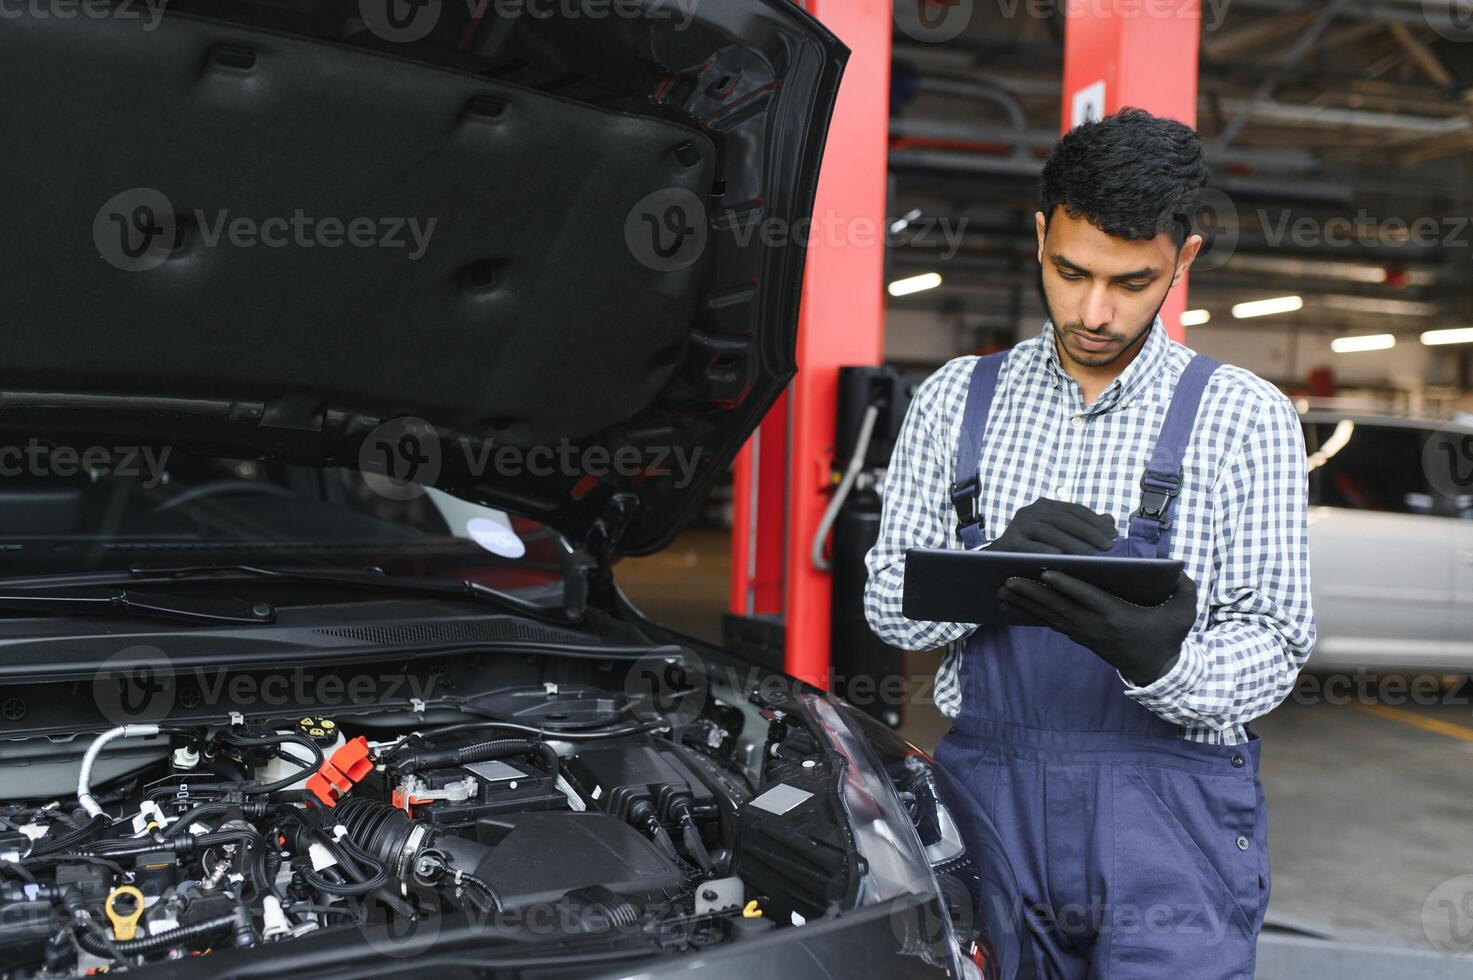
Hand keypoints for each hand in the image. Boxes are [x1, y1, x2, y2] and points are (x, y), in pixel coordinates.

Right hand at [986, 498, 1117, 555]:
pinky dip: (1044, 551)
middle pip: (1064, 519)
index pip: (1075, 510)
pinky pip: (1028, 545)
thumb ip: (1083, 527)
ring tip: (1090, 556)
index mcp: (1044, 506)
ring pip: (1048, 531)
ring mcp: (1017, 525)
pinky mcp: (1007, 541)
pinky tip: (1060, 558)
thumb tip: (1110, 519)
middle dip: (1089, 532)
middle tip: (1108, 546)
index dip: (1095, 521)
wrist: (996, 560)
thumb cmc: (1033, 548)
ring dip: (1071, 543)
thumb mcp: (1059, 535)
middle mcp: (1030, 511)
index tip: (1114, 535)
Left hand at [996, 570, 1197, 685]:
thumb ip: (1183, 588)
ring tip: (1000, 590)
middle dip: (1031, 593)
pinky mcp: (1080, 638)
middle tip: (1006, 579)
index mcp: (1117, 616)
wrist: (1158, 669)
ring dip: (1024, 603)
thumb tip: (1178, 569)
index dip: (1065, 584)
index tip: (1044, 571)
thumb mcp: (1183, 612)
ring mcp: (1085, 634)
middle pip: (1058, 607)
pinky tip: (1013, 605)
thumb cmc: (1168, 635)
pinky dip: (1031, 613)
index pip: (1086, 597)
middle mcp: (1095, 626)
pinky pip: (1051, 623)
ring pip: (1049, 616)